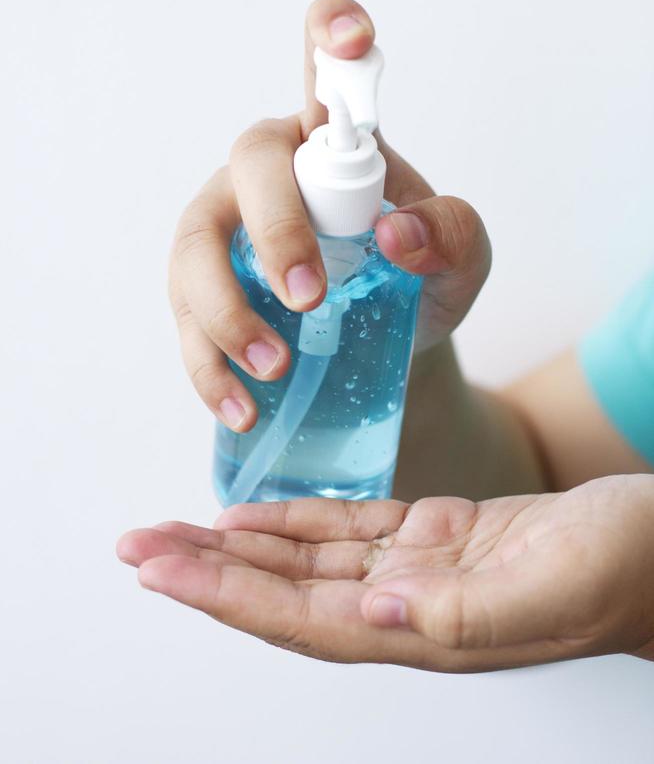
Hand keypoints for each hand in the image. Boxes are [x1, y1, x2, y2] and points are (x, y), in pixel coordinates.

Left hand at [117, 474, 653, 670]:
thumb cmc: (624, 568)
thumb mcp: (551, 585)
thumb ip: (460, 611)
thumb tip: (373, 612)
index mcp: (426, 628)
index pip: (301, 619)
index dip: (225, 597)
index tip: (161, 571)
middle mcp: (406, 606)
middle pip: (285, 594)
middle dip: (207, 574)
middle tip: (139, 548)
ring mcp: (417, 568)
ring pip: (305, 561)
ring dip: (238, 548)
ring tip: (175, 534)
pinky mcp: (434, 533)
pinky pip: (346, 530)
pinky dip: (295, 522)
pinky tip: (254, 517)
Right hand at [169, 0, 490, 431]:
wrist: (389, 348)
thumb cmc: (418, 282)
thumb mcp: (460, 261)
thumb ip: (451, 235)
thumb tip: (396, 235)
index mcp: (336, 144)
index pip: (324, 69)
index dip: (332, 35)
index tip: (354, 38)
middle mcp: (270, 173)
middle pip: (248, 163)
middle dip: (274, 229)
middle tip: (310, 298)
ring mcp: (225, 229)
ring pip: (194, 244)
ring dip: (227, 311)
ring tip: (276, 370)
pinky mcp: (200, 291)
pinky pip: (184, 319)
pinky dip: (209, 366)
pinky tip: (242, 403)